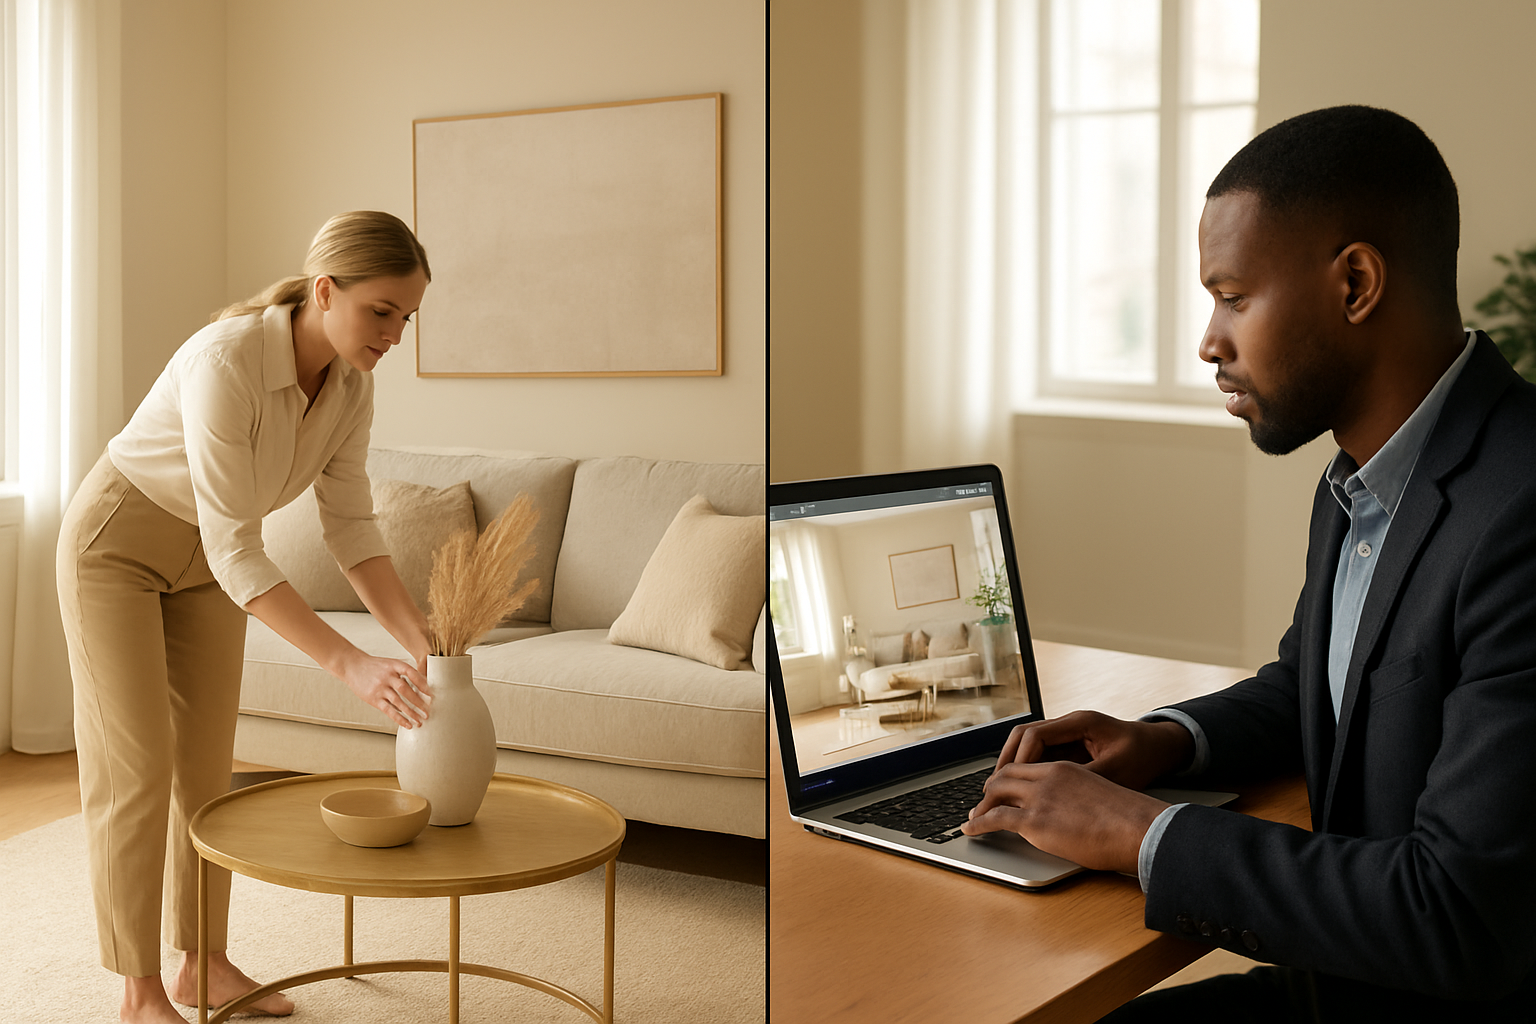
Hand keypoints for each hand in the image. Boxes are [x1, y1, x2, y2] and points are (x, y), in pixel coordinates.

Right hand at [340, 653, 432, 728]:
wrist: (353, 666)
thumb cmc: (374, 666)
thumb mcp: (390, 663)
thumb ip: (403, 672)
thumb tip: (422, 684)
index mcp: (394, 665)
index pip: (412, 674)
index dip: (423, 684)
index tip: (431, 694)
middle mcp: (387, 676)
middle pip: (406, 690)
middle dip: (419, 702)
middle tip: (428, 711)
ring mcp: (380, 688)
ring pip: (399, 702)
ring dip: (411, 713)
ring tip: (421, 721)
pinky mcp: (373, 698)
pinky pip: (389, 710)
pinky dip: (399, 718)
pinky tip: (408, 724)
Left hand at [960, 760, 1168, 873]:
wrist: (1139, 829)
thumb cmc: (1129, 820)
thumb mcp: (1099, 798)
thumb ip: (1079, 800)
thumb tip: (1076, 816)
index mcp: (1065, 769)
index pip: (1026, 767)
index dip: (1009, 778)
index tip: (1002, 789)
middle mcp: (1047, 778)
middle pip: (1005, 775)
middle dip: (990, 789)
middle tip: (982, 801)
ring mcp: (1039, 798)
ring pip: (996, 793)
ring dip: (980, 806)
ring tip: (972, 817)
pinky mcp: (1034, 821)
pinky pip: (994, 818)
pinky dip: (977, 824)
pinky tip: (970, 830)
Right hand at [995, 710, 1194, 790]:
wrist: (1162, 748)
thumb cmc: (1144, 756)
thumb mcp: (1117, 771)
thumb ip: (1085, 779)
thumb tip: (1055, 794)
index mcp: (1081, 722)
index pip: (1036, 734)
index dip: (1019, 758)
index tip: (1010, 779)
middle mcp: (1071, 723)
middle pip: (1025, 734)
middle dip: (1008, 758)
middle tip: (993, 784)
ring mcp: (1069, 733)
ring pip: (1029, 743)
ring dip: (1015, 763)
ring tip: (1001, 787)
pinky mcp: (1071, 745)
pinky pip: (1041, 753)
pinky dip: (1028, 767)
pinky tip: (1022, 787)